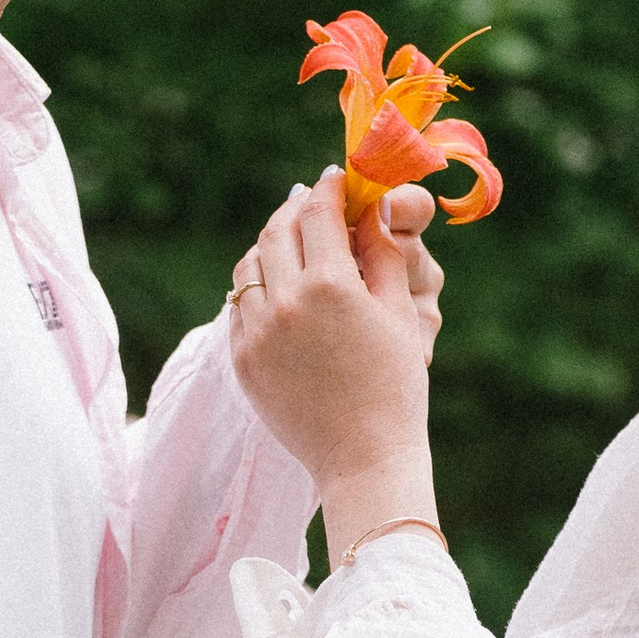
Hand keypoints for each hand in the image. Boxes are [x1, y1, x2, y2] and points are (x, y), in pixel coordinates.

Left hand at [229, 171, 441, 558]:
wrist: (363, 458)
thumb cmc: (396, 385)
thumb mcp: (399, 312)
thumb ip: (381, 253)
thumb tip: (371, 208)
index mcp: (331, 285)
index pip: (319, 213)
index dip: (328, 189)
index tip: (335, 179)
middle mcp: (285, 302)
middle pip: (278, 230)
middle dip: (296, 209)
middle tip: (310, 202)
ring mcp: (256, 332)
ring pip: (250, 265)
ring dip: (269, 244)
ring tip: (290, 242)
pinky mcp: (242, 359)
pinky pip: (239, 306)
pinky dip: (256, 286)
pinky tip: (276, 286)